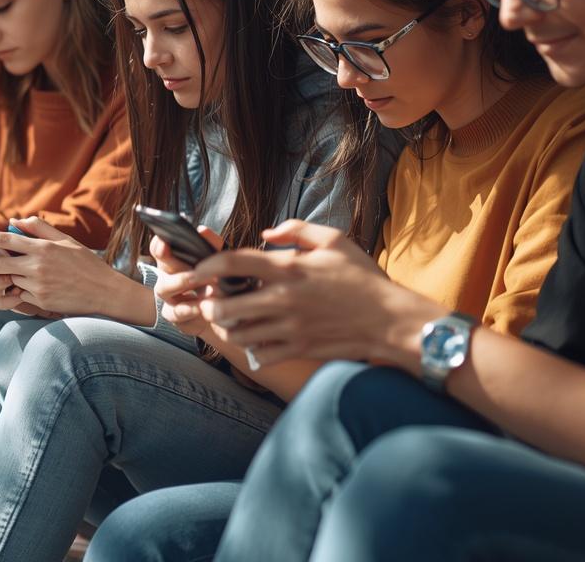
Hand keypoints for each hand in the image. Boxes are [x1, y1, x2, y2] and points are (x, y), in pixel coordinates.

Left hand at [0, 216, 146, 319]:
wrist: (105, 292)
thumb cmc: (86, 264)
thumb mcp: (66, 240)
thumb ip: (40, 228)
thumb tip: (15, 221)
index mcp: (43, 247)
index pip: (6, 240)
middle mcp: (38, 266)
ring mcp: (38, 286)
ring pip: (8, 282)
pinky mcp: (41, 302)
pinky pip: (20, 296)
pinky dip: (16, 292)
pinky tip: (17, 289)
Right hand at [152, 227, 226, 339]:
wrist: (226, 311)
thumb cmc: (218, 281)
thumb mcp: (218, 261)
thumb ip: (211, 245)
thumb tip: (202, 231)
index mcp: (175, 261)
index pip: (160, 248)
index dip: (159, 244)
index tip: (164, 241)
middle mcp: (168, 278)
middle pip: (161, 266)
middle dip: (168, 259)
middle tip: (179, 255)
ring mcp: (170, 299)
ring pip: (163, 288)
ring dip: (180, 281)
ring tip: (196, 278)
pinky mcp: (176, 317)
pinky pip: (176, 313)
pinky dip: (188, 309)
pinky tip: (201, 305)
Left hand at [193, 219, 449, 370]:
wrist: (389, 320)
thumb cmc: (362, 278)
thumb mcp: (334, 240)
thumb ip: (297, 231)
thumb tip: (267, 233)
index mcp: (289, 268)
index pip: (233, 262)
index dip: (205, 265)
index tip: (195, 270)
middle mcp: (284, 299)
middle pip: (224, 305)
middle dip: (208, 304)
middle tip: (211, 300)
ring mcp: (290, 327)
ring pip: (237, 334)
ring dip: (228, 327)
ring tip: (231, 320)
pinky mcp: (299, 348)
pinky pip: (260, 355)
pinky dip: (252, 349)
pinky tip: (256, 340)